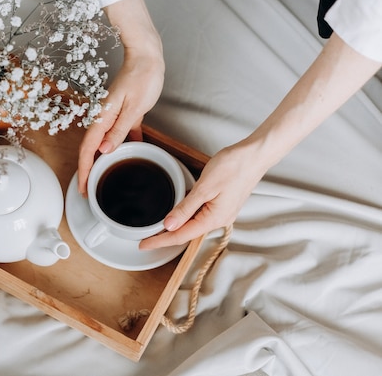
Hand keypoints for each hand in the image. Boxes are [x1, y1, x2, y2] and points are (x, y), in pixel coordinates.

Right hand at [77, 0, 163, 194]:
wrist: (147, 56)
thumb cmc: (142, 77)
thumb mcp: (134, 106)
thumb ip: (119, 130)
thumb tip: (104, 151)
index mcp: (104, 116)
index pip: (88, 149)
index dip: (84, 170)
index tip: (83, 187)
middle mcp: (105, 117)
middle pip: (92, 148)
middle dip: (88, 170)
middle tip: (89, 190)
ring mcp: (114, 115)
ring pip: (104, 143)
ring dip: (102, 160)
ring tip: (103, 178)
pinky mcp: (125, 112)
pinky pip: (120, 133)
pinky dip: (121, 145)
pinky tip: (130, 153)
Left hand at [139, 143, 264, 248]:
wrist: (255, 155)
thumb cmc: (234, 167)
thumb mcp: (205, 187)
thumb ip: (186, 208)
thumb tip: (169, 225)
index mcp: (214, 219)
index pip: (181, 236)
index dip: (160, 241)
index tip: (144, 245)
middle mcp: (219, 220)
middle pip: (186, 234)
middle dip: (165, 238)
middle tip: (145, 240)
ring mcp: (222, 212)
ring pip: (193, 225)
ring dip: (175, 228)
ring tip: (157, 231)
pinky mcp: (223, 204)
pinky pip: (200, 216)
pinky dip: (186, 218)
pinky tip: (177, 215)